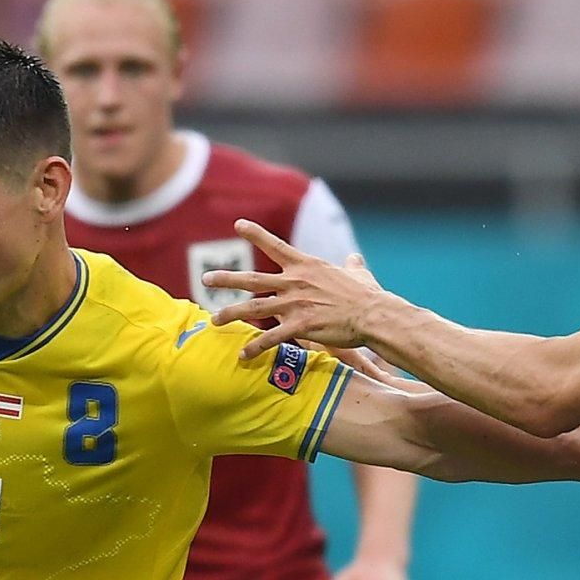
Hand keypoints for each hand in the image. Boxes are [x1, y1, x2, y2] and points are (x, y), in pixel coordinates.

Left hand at [206, 222, 387, 356]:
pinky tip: (242, 355)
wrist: (373, 314)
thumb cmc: (368, 295)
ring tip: (214, 320)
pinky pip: (271, 338)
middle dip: (226, 279)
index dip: (256, 234)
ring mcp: (295, 304)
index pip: (275, 245)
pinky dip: (255, 347)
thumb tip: (354, 259)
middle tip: (205, 279)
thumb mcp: (359, 274)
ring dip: (231, 314)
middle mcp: (294, 282)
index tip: (238, 224)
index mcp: (306, 266)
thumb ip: (352, 266)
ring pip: (254, 308)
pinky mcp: (300, 326)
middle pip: (252, 279)